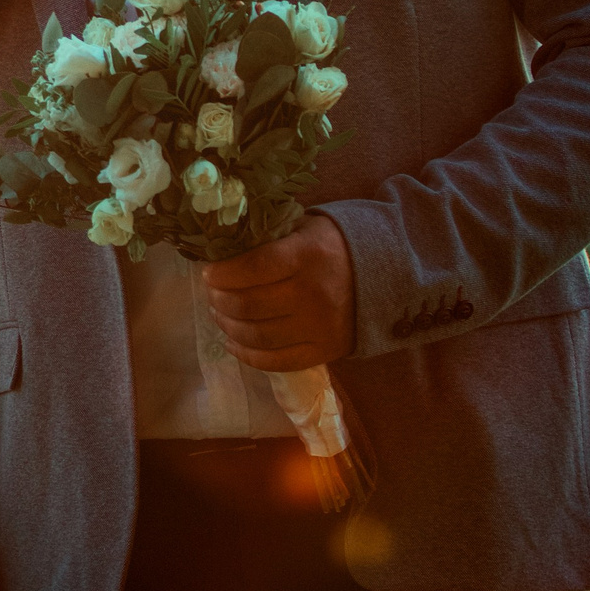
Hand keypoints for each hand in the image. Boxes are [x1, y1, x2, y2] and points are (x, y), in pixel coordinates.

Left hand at [198, 213, 356, 371]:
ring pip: (257, 335)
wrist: (382, 277)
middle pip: (249, 305)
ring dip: (228, 326)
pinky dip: (246, 354)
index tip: (207, 272)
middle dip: (219, 300)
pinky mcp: (324, 352)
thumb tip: (219, 248)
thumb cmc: (331, 247)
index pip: (254, 267)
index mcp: (307, 255)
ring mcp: (319, 327)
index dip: (223, 273)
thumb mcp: (303, 229)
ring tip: (219, 314)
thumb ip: (267, 237)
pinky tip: (233, 342)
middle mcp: (313, 294)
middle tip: (211, 293)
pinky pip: (275, 361)